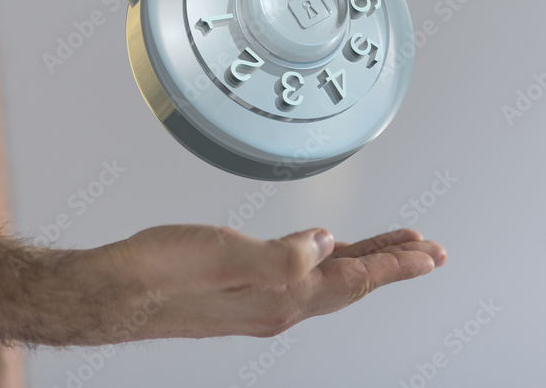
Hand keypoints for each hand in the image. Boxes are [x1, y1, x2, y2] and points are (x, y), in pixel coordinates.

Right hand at [86, 226, 445, 341]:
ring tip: (397, 247)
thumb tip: (326, 243)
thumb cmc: (160, 271)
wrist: (116, 291)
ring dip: (368, 260)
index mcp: (281, 295)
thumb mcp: (223, 254)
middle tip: (429, 251)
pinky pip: (306, 272)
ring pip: (332, 277)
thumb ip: (280, 255)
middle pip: (353, 282)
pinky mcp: (247, 287)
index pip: (355, 279)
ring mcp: (264, 297)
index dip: (395, 264)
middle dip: (393, 264)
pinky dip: (332, 258)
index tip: (429, 254)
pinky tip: (332, 248)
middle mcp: (279, 302)